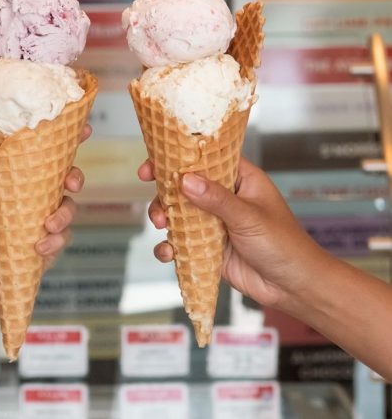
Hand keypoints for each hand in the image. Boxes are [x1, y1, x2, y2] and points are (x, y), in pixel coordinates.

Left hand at [0, 124, 91, 326]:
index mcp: (9, 187)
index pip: (37, 160)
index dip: (62, 144)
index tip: (83, 130)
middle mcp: (27, 203)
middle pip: (62, 182)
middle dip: (75, 178)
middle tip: (71, 183)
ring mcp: (37, 227)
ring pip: (68, 210)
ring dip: (65, 214)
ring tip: (48, 225)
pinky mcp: (44, 251)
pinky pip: (61, 240)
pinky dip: (55, 242)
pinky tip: (38, 248)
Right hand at [139, 157, 330, 308]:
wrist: (293, 288)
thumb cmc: (285, 245)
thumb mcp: (249, 217)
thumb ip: (216, 199)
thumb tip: (185, 180)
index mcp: (239, 179)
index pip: (205, 159)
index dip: (177, 158)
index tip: (153, 165)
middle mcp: (224, 198)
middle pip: (184, 186)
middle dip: (165, 194)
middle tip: (158, 204)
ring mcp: (214, 222)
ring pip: (178, 213)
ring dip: (165, 218)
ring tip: (162, 226)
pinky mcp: (207, 247)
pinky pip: (181, 242)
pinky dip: (170, 246)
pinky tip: (168, 252)